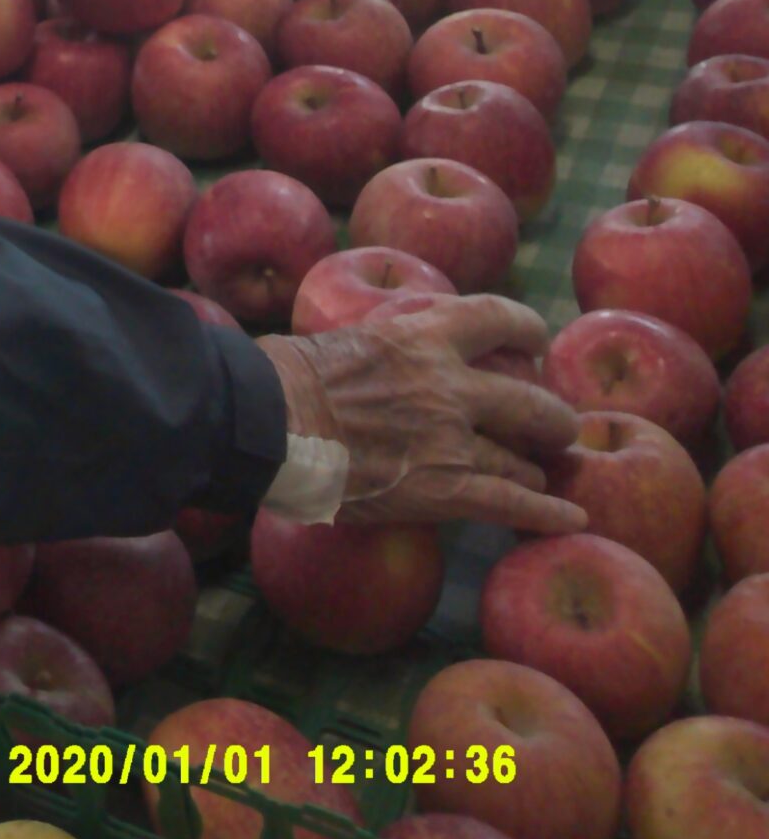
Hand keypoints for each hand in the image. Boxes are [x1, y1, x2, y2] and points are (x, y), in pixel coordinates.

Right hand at [260, 295, 584, 533]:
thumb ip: (380, 344)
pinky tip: (572, 520)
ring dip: (531, 470)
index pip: (495, 318)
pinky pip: (509, 505)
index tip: (534, 340)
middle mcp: (450, 387)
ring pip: (520, 461)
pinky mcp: (442, 490)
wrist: (266, 423)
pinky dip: (545, 515)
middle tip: (555, 426)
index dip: (526, 327)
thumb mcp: (339, 336)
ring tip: (538, 476)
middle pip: (530, 401)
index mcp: (421, 338)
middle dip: (551, 417)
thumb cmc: (281, 377)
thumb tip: (379, 351)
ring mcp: (451, 441)